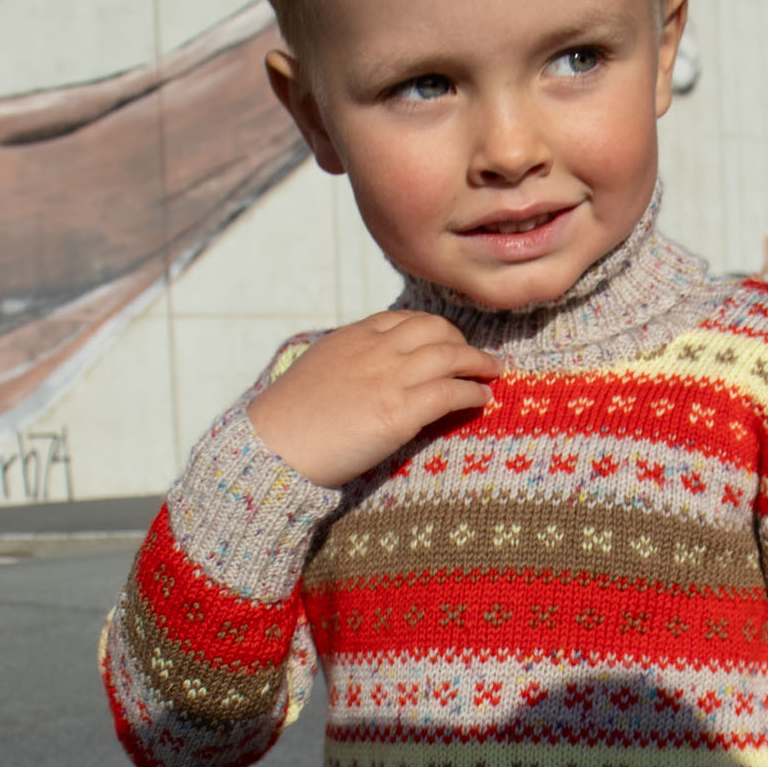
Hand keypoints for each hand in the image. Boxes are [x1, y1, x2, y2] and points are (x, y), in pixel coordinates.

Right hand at [248, 311, 501, 486]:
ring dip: (478, 362)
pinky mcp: (399, 411)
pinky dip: (472, 391)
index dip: (432, 329)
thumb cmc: (289, 420)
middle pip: (434, 330)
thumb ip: (347, 362)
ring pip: (450, 356)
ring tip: (493, 372)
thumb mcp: (318, 371)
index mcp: (352, 337)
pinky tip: (482, 398)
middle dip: (460, 341)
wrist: (274, 446)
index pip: (404, 320)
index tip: (445, 341)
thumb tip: (366, 374)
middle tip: (475, 357)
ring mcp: (389, 378)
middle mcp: (375, 350)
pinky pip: (450, 392)